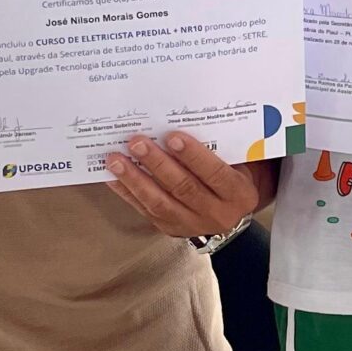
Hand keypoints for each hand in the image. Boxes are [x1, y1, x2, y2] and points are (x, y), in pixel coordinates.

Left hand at [105, 131, 269, 235]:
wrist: (229, 215)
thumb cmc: (231, 177)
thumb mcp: (238, 164)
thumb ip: (219, 148)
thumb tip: (179, 121)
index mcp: (239, 194)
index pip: (215, 174)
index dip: (193, 156)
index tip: (172, 136)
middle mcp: (217, 213)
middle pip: (184, 187)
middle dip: (157, 164)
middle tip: (137, 142)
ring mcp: (192, 224)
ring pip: (160, 202)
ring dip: (135, 179)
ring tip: (116, 160)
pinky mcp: (170, 229)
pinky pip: (145, 210)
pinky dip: (127, 192)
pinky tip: (113, 176)